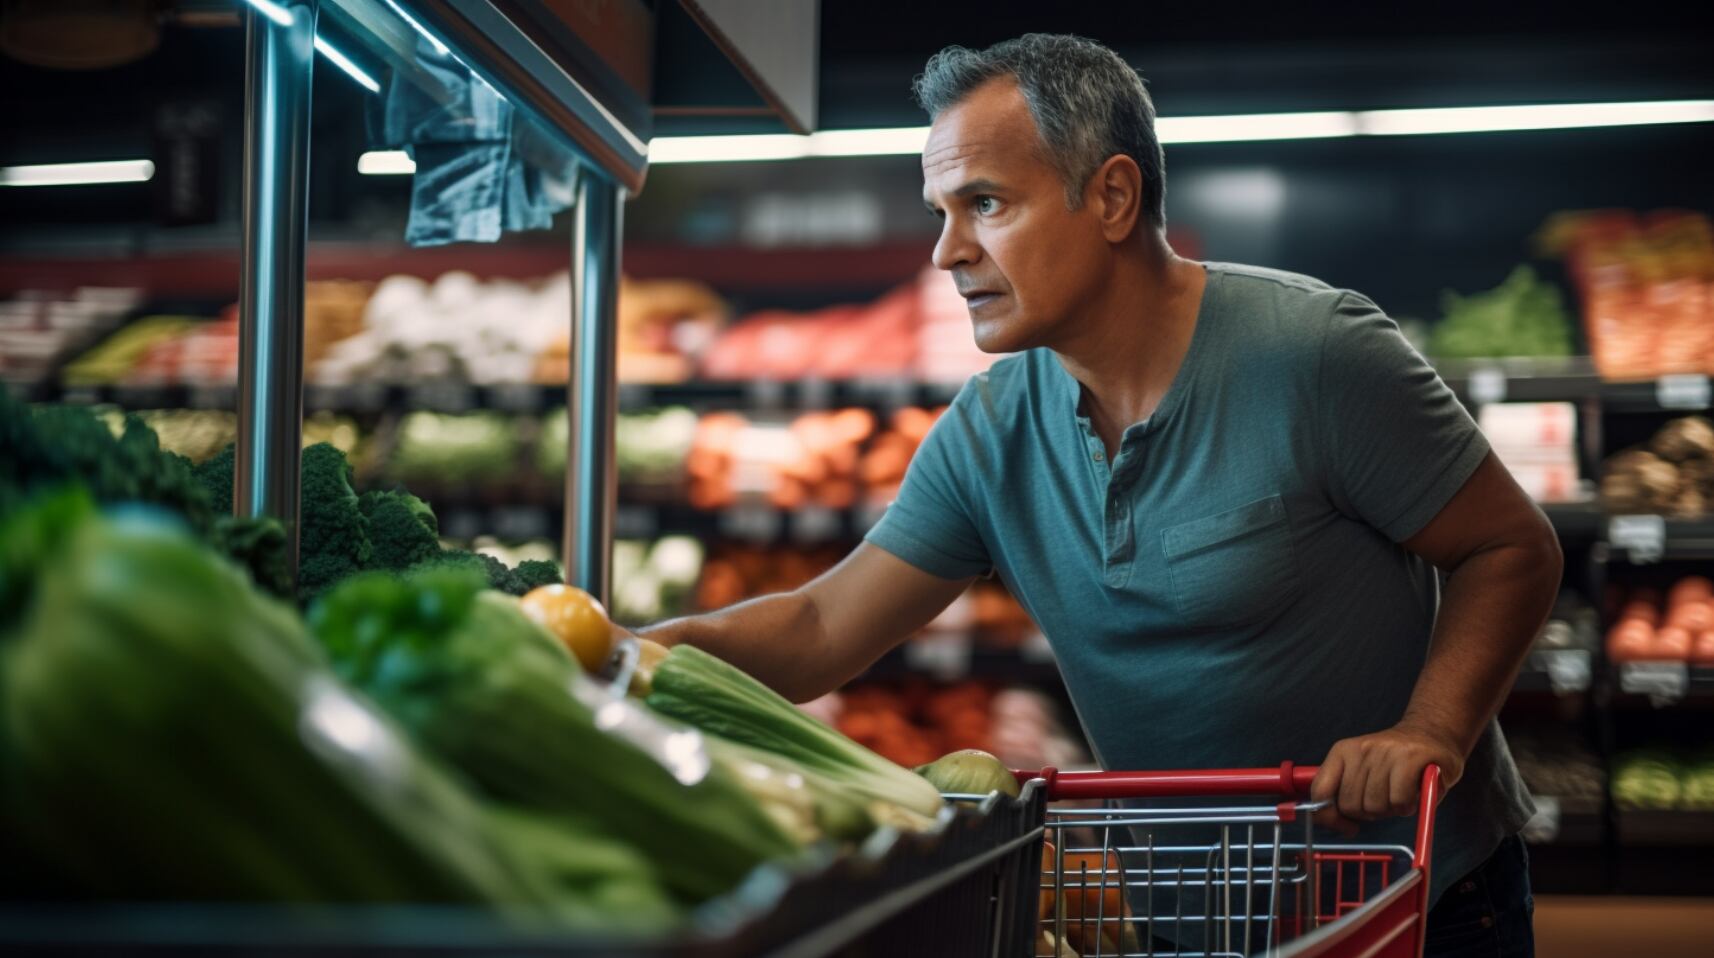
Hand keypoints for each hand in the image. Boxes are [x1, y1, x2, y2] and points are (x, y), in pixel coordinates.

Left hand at [1309, 724, 1463, 834]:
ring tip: (1400, 795)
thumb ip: (1345, 790)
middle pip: (1350, 805)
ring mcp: (1385, 752)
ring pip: (1374, 806)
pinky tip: (1412, 795)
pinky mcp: (1410, 758)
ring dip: (1389, 810)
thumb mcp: (1362, 768)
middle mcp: (1360, 749)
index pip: (1320, 790)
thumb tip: (1339, 823)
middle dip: (1368, 813)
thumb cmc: (1394, 760)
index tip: (1346, 826)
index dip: (1329, 817)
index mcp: (1342, 751)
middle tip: (1383, 801)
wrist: (1430, 733)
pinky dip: (1406, 807)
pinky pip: (1398, 801)